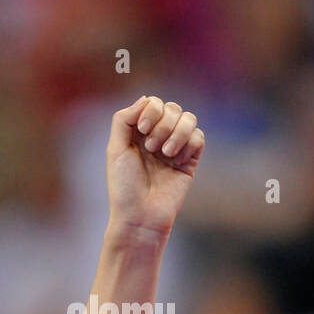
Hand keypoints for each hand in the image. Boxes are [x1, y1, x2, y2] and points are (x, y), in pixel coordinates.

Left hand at [106, 95, 204, 237]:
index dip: (151, 110)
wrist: (140, 214)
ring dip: (176, 133)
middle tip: (151, 147)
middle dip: (162, 124)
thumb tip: (145, 98)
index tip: (142, 128)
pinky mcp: (190, 159)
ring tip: (164, 154)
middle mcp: (157, 137)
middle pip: (172, 108)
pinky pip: (199, 137)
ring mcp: (175, 147)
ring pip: (189, 118)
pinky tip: (176, 161)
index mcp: (138, 133)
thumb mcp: (115, 150)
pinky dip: (188, 144)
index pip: (153, 103)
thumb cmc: (124, 186)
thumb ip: (123, 121)